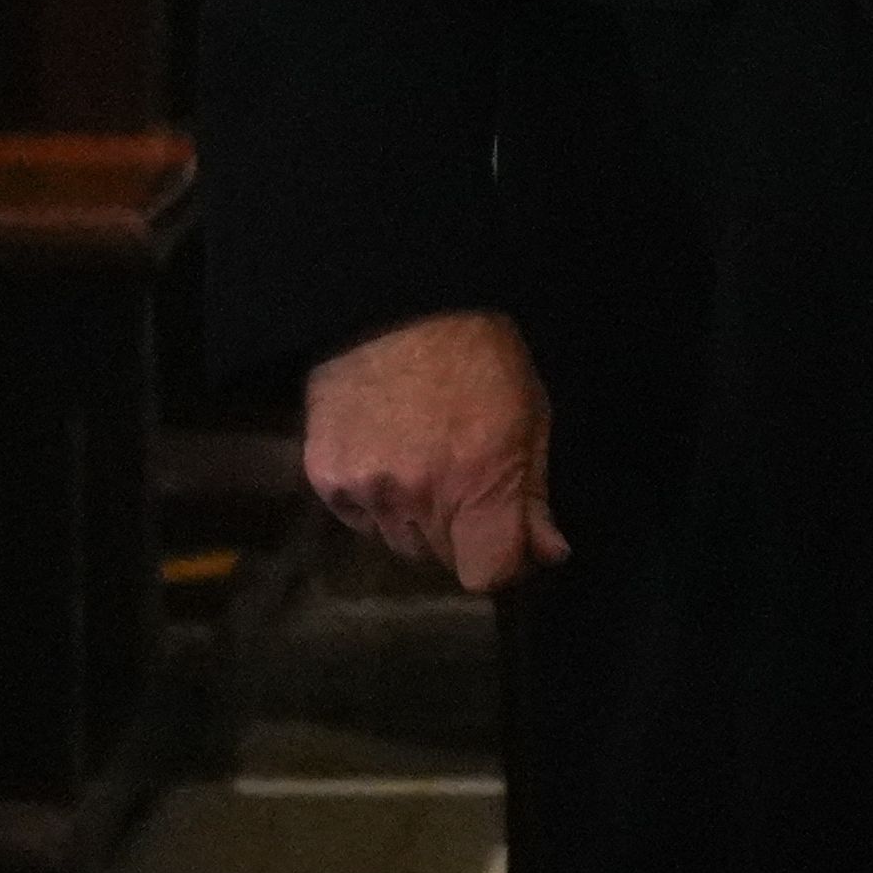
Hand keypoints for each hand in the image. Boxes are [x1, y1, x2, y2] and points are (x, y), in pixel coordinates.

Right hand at [307, 308, 564, 589]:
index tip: (507, 541)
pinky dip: (373, 500)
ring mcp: (367, 488)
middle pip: (443, 559)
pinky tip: (384, 452)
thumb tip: (547, 554)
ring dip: (415, 518)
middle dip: (460, 533)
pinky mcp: (325, 475)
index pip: (487, 574)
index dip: (503, 563)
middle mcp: (419, 494)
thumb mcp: (529, 412)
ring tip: (421, 460)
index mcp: (478, 480)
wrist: (395, 299)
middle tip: (463, 481)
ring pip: (398, 541)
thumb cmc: (478, 350)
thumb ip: (534, 493)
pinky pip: (356, 518)